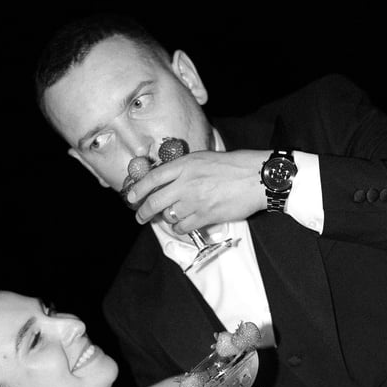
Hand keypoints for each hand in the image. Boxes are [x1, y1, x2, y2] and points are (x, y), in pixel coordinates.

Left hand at [127, 149, 266, 231]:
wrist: (256, 177)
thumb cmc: (233, 167)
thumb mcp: (204, 159)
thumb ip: (184, 169)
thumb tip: (167, 181)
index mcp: (185, 164)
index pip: (153, 177)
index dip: (138, 189)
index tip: (130, 197)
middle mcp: (186, 182)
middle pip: (154, 201)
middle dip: (143, 212)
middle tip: (140, 217)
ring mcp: (195, 200)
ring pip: (168, 216)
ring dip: (167, 219)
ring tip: (171, 217)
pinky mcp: (205, 215)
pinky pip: (183, 226)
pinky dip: (180, 228)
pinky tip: (183, 224)